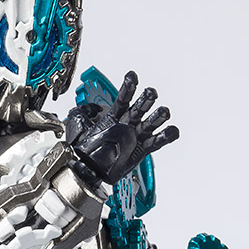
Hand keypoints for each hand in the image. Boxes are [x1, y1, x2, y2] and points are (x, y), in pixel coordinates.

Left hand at [65, 71, 178, 186]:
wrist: (88, 170)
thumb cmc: (83, 150)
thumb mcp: (75, 124)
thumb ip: (81, 111)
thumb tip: (89, 106)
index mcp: (113, 117)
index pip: (123, 98)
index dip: (128, 87)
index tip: (132, 77)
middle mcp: (127, 124)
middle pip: (140, 108)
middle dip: (146, 99)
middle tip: (151, 93)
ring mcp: (135, 136)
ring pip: (150, 123)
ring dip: (158, 116)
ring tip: (163, 112)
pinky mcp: (141, 150)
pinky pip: (156, 142)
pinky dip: (166, 136)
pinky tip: (172, 130)